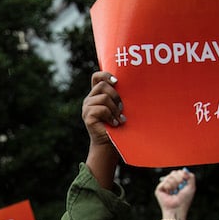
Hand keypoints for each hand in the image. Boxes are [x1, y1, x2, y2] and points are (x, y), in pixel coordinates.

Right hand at [81, 71, 123, 187]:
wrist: (109, 144)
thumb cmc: (117, 125)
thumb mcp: (118, 107)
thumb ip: (118, 96)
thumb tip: (131, 82)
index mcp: (96, 95)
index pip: (96, 77)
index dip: (105, 75)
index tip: (117, 82)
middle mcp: (89, 100)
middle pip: (102, 86)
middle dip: (115, 95)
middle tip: (122, 108)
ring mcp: (87, 108)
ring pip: (104, 98)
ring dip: (115, 109)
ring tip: (119, 118)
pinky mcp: (88, 117)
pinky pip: (102, 109)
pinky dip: (111, 116)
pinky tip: (114, 123)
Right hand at [155, 168, 194, 219]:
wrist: (177, 209)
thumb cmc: (184, 200)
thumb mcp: (191, 187)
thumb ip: (191, 177)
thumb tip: (184, 171)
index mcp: (178, 183)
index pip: (178, 172)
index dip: (182, 175)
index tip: (185, 181)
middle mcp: (170, 184)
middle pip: (174, 172)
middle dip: (179, 179)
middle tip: (179, 187)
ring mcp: (164, 186)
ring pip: (169, 177)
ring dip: (174, 184)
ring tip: (174, 192)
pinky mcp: (159, 189)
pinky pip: (164, 182)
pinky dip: (169, 187)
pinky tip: (169, 193)